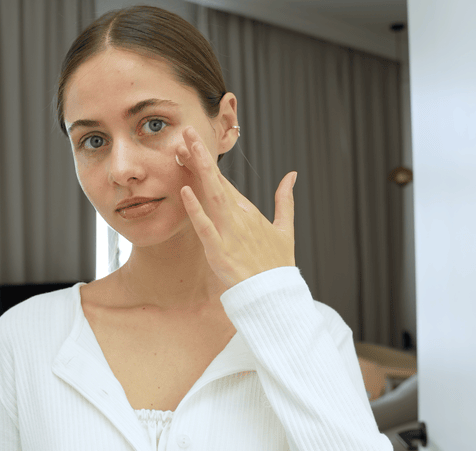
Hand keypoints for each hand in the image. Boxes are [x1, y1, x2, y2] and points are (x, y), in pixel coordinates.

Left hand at [176, 126, 296, 288]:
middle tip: (186, 131)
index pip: (223, 181)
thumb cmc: (277, 264)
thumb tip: (292, 175)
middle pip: (215, 181)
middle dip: (200, 156)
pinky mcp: (221, 252)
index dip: (206, 162)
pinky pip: (205, 227)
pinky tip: (186, 191)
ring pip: (211, 196)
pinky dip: (196, 209)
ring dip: (198, 171)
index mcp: (249, 212)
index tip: (192, 144)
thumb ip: (285, 200)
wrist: (276, 295)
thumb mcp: (285, 229)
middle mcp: (239, 218)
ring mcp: (230, 233)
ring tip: (184, 150)